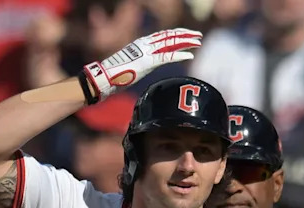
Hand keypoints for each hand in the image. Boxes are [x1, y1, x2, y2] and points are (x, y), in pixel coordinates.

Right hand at [83, 28, 201, 101]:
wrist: (104, 78)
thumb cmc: (115, 75)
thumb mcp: (131, 66)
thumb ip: (141, 63)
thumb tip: (145, 68)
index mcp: (141, 44)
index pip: (163, 36)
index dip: (177, 35)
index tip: (188, 35)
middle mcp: (145, 44)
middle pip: (169, 36)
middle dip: (185, 35)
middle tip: (198, 35)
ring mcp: (146, 52)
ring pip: (170, 43)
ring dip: (186, 42)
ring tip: (198, 42)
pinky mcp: (147, 62)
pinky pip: (167, 57)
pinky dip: (179, 56)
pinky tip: (190, 55)